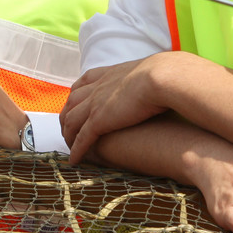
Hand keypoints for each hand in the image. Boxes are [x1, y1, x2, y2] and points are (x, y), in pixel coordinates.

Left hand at [63, 54, 186, 164]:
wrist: (162, 77)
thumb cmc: (165, 74)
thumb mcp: (149, 71)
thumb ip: (144, 77)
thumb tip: (155, 80)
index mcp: (108, 74)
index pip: (84, 83)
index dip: (77, 95)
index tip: (75, 103)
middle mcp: (97, 87)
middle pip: (72, 102)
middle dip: (66, 115)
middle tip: (67, 129)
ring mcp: (94, 104)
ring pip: (72, 121)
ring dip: (68, 135)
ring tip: (68, 147)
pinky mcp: (98, 121)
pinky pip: (82, 138)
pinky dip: (76, 150)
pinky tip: (74, 160)